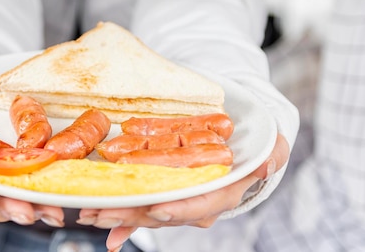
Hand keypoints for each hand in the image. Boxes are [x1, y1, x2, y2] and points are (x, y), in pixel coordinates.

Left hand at [79, 133, 288, 251]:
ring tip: (91, 214)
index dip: (178, 210)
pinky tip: (101, 221)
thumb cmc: (257, 145)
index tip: (156, 209)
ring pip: (147, 211)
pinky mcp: (165, 194)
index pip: (199, 206)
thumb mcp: (272, 146)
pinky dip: (122, 215)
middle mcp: (199, 203)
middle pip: (163, 213)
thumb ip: (273, 155)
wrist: (242, 143)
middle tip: (103, 212)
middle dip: (133, 215)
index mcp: (223, 194)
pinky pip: (142, 207)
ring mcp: (180, 201)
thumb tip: (266, 166)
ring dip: (118, 214)